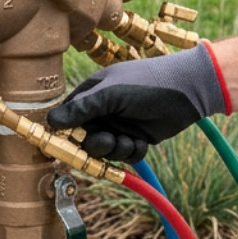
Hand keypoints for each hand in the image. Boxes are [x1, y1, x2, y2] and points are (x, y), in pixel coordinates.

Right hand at [48, 44, 228, 161]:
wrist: (186, 90)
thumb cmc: (146, 83)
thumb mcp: (110, 93)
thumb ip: (82, 108)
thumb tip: (51, 121)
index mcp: (92, 95)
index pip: (68, 118)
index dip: (66, 133)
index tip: (68, 143)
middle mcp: (103, 112)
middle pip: (85, 140)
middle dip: (96, 145)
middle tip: (109, 140)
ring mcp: (119, 125)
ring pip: (105, 151)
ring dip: (116, 150)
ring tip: (129, 140)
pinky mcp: (136, 138)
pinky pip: (125, 155)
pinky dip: (132, 152)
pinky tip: (141, 141)